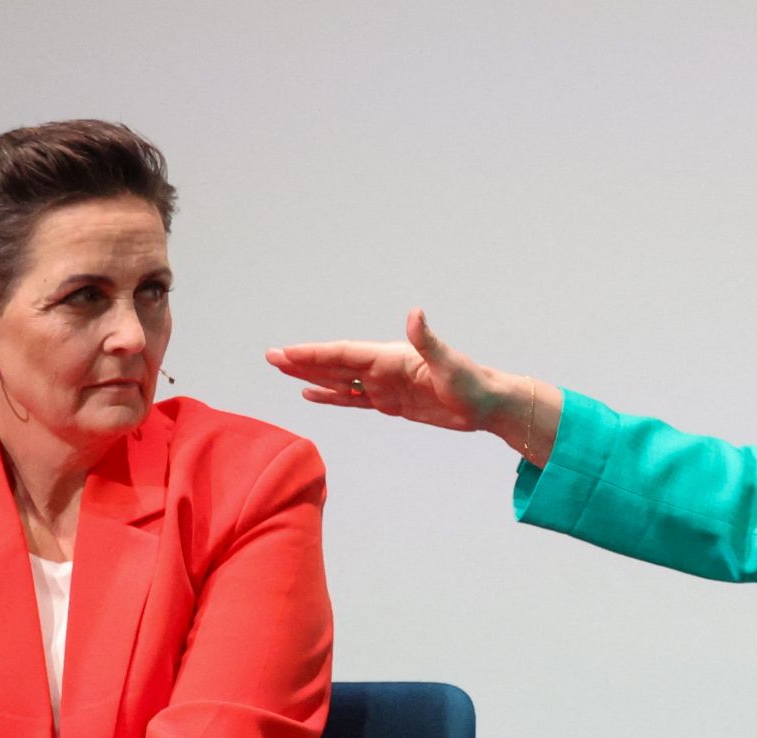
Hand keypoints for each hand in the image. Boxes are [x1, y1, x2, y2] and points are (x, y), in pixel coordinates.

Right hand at [268, 308, 499, 428]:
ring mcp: (385, 385)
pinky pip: (353, 399)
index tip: (286, 353)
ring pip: (339, 380)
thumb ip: (428, 340)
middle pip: (334, 364)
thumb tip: (415, 313)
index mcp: (391, 357)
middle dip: (302, 360)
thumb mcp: (450, 363)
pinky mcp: (390, 402)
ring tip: (282, 371)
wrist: (486, 404)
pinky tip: (311, 394)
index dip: (314, 353)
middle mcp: (383, 368)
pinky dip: (331, 396)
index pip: (344, 354)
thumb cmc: (472, 383)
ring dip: (311, 375)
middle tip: (270, 357)